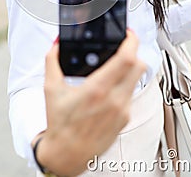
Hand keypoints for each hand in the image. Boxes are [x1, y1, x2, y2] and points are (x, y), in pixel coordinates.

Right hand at [33, 30, 145, 175]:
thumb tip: (58, 44)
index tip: (128, 35)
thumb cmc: (60, 124)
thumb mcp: (51, 88)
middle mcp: (114, 100)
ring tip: (117, 63)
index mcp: (97, 89)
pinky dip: (126, 83)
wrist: (67, 155)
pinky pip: (132, 93)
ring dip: (131, 67)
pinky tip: (113, 84)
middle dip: (133, 51)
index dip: (131, 42)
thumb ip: (53, 60)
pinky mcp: (125, 118)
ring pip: (138, 79)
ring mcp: (122, 110)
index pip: (126, 59)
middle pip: (139, 65)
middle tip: (123, 46)